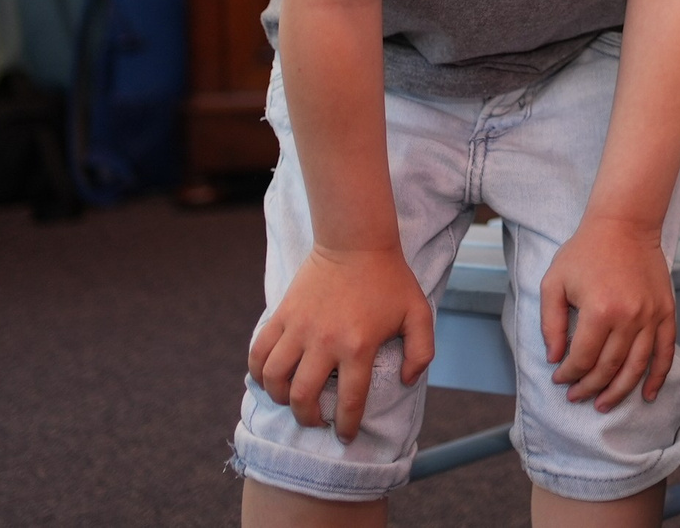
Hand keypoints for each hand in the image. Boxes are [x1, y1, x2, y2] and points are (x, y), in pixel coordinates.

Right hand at [248, 243, 432, 442]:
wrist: (355, 242)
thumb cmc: (390, 279)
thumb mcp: (419, 313)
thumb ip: (422, 350)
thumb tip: (407, 381)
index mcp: (359, 346)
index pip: (349, 400)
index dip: (346, 426)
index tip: (344, 436)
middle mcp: (324, 342)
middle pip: (303, 397)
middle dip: (307, 418)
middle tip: (315, 420)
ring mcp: (299, 328)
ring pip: (274, 378)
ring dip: (280, 398)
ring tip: (291, 400)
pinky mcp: (282, 315)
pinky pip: (259, 351)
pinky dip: (257, 372)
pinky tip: (267, 379)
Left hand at [542, 212, 677, 410]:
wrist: (625, 224)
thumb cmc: (585, 251)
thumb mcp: (553, 283)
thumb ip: (550, 324)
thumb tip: (555, 358)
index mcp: (599, 311)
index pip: (583, 358)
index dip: (568, 374)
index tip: (559, 378)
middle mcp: (629, 317)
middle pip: (609, 367)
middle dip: (590, 388)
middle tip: (576, 397)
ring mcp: (652, 315)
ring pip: (637, 366)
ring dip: (619, 391)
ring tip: (603, 405)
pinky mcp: (667, 311)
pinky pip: (665, 351)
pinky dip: (658, 376)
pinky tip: (647, 395)